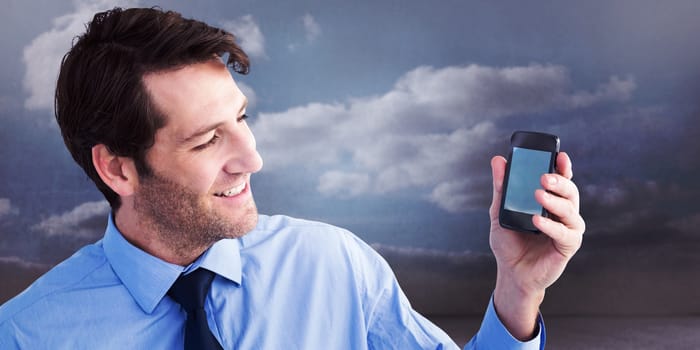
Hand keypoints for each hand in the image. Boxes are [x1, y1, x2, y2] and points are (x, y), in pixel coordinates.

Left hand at [488, 152, 584, 339]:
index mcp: (550, 202)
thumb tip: (497, 160)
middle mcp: (562, 213)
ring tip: (538, 195)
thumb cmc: (509, 242)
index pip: (561, 180)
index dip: (563, 167)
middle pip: (570, 192)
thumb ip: (502, 187)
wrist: (511, 273)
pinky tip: (538, 220)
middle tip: (544, 176)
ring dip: (556, 201)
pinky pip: (565, 234)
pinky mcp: (567, 247)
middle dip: (560, 181)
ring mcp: (567, 230)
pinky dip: (552, 226)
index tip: (559, 155)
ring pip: (571, 210)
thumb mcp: (500, 211)